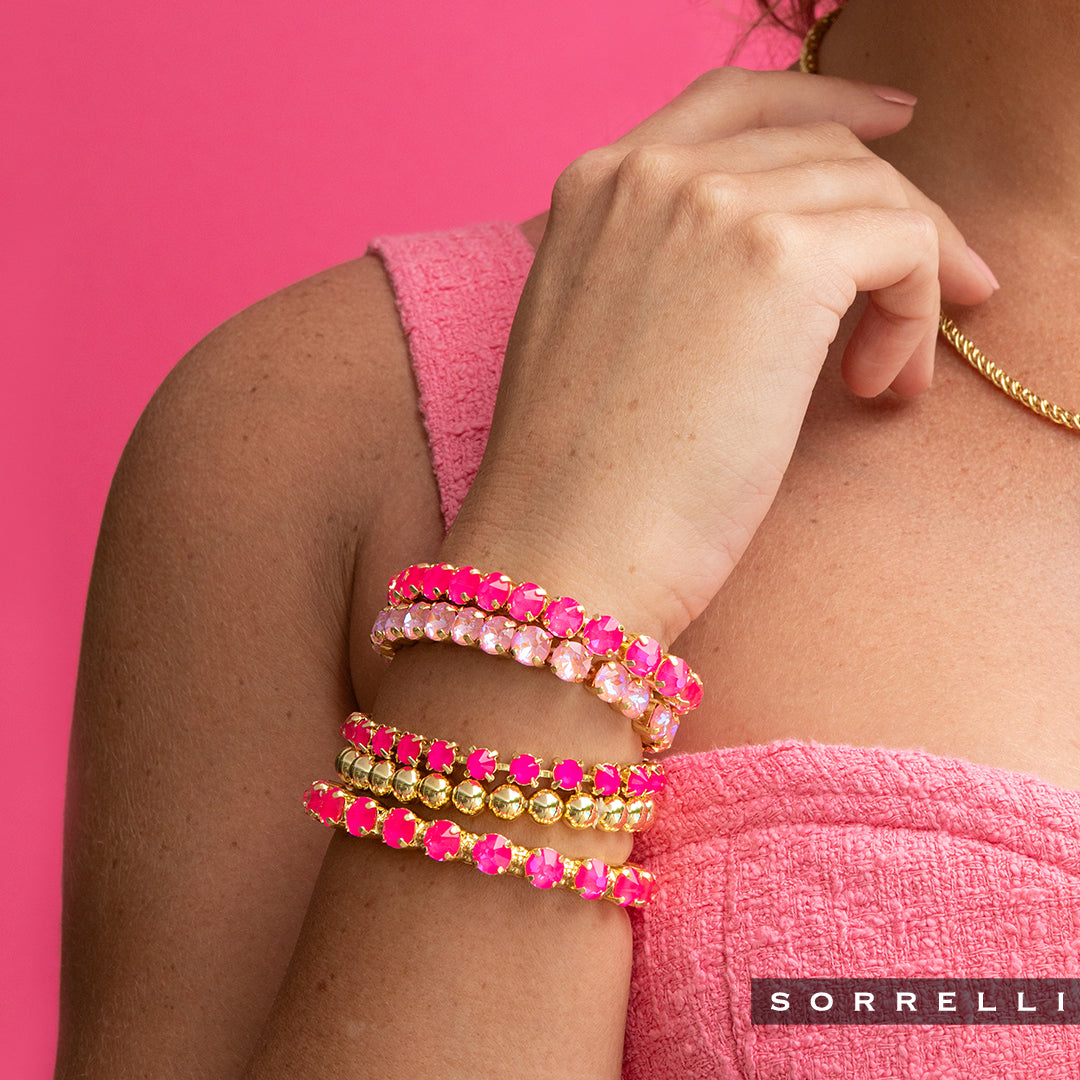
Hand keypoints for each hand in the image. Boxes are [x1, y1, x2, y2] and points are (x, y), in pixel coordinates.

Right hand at [444, 68, 996, 644]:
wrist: (565, 547)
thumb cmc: (580, 478)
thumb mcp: (599, 336)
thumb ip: (663, 269)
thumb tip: (778, 265)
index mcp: (596, 188)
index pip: (736, 103)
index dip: (824, 109)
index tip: (889, 134)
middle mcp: (650, 173)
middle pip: (821, 147)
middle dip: (890, 215)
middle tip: (934, 294)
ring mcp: (714, 205)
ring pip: (873, 193)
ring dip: (905, 281)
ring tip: (885, 376)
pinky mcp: (784, 258)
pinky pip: (906, 242)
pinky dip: (915, 313)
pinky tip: (880, 386)